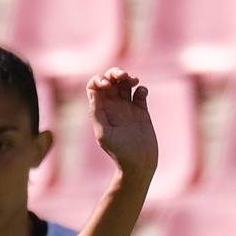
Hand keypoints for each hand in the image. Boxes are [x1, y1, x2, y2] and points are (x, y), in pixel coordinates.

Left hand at [87, 68, 157, 183]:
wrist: (139, 163)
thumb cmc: (119, 151)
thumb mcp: (104, 133)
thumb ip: (97, 112)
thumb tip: (94, 91)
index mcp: (100, 111)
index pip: (94, 87)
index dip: (99, 79)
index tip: (107, 85)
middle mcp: (112, 107)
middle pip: (110, 80)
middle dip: (115, 73)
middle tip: (123, 75)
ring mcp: (127, 107)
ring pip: (125, 83)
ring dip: (129, 77)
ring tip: (134, 81)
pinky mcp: (142, 110)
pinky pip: (140, 92)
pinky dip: (141, 88)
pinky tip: (142, 94)